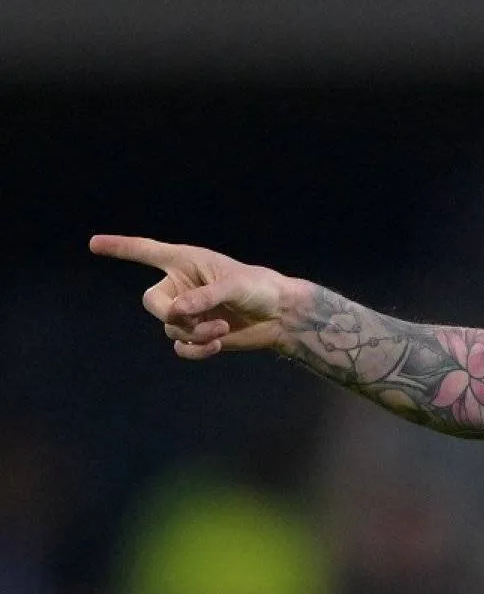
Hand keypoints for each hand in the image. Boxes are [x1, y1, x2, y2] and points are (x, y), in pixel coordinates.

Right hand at [90, 235, 291, 359]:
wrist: (279, 315)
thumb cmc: (259, 287)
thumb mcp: (235, 285)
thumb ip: (206, 295)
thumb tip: (178, 311)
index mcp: (186, 262)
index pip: (146, 251)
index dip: (120, 247)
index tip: (93, 244)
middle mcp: (181, 286)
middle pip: (152, 302)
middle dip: (170, 314)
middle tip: (192, 317)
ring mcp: (188, 312)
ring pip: (170, 328)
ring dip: (193, 333)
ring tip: (221, 327)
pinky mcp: (198, 334)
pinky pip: (181, 347)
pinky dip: (196, 349)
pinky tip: (215, 344)